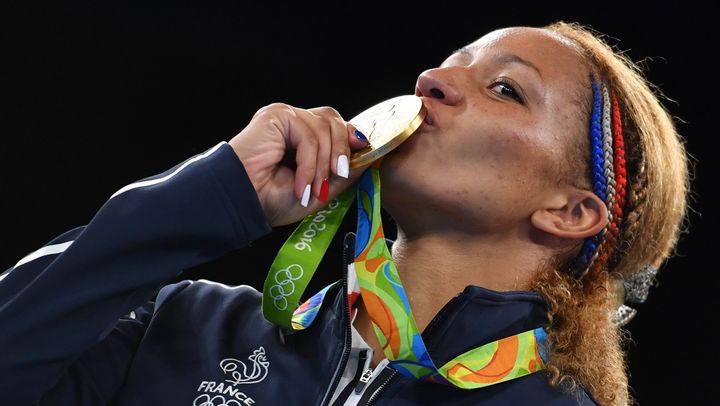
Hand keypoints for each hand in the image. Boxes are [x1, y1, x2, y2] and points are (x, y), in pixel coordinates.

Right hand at [229, 103, 369, 226]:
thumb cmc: (271, 200)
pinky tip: (300, 184)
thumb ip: (344, 173)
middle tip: (337, 177)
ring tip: (313, 188)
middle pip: (333, 119)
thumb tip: (369, 155)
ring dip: (323, 164)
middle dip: (342, 150)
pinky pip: (308, 134)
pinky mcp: (276, 116)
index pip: (335, 126)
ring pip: (324, 127)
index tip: (362, 159)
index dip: (351, 140)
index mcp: (302, 137)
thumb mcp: (320, 189)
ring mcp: (284, 117)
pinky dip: (309, 163)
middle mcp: (294, 123)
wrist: (241, 204)